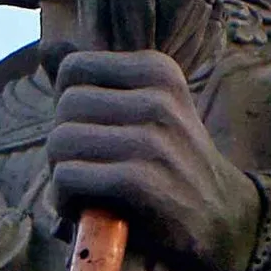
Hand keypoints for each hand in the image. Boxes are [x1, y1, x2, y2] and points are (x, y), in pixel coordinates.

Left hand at [47, 49, 263, 270]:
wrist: (224, 221)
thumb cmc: (171, 165)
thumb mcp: (152, 110)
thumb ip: (105, 84)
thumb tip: (46, 48)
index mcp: (158, 70)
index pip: (73, 68)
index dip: (68, 107)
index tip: (89, 134)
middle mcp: (158, 98)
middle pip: (65, 107)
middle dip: (63, 143)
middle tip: (85, 170)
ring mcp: (152, 139)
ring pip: (61, 141)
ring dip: (60, 174)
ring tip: (84, 192)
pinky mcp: (141, 182)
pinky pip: (69, 177)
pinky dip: (64, 200)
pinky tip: (85, 212)